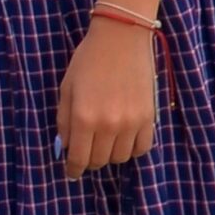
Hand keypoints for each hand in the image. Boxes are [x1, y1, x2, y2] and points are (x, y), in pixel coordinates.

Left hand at [57, 18, 158, 177]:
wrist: (121, 40)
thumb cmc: (88, 61)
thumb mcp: (67, 88)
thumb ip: (64, 120)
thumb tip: (65, 146)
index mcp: (85, 117)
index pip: (79, 157)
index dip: (73, 169)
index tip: (71, 174)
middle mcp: (109, 125)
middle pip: (100, 160)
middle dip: (89, 160)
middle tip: (85, 151)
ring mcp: (132, 123)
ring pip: (120, 157)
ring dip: (109, 154)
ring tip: (103, 141)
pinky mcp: (149, 119)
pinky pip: (142, 148)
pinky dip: (131, 149)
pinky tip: (122, 139)